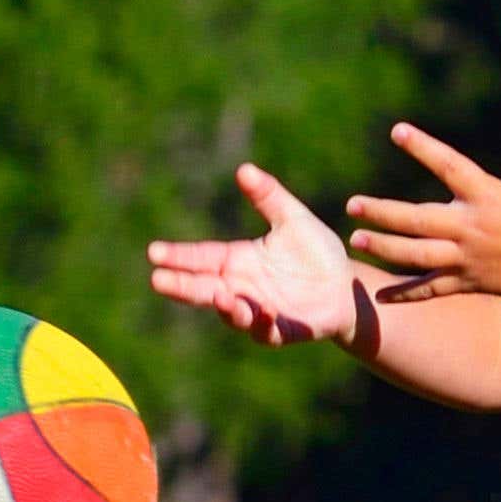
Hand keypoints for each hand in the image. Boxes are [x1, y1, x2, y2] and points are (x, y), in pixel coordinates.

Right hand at [144, 164, 367, 350]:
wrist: (346, 286)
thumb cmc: (316, 252)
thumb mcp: (293, 218)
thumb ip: (268, 196)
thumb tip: (243, 169)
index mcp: (238, 261)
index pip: (201, 257)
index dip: (178, 256)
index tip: (154, 252)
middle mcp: (242, 288)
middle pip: (204, 288)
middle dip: (181, 286)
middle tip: (158, 280)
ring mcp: (259, 312)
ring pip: (232, 314)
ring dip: (225, 308)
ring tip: (220, 297)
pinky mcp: (282, 331)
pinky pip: (267, 332)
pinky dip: (262, 325)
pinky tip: (264, 312)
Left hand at [346, 108, 500, 310]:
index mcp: (489, 196)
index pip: (449, 166)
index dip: (423, 148)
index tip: (397, 131)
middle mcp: (472, 228)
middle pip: (419, 219)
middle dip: (383, 211)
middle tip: (352, 204)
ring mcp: (467, 258)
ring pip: (417, 254)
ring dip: (384, 246)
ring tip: (356, 237)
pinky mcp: (468, 282)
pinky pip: (432, 289)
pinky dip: (406, 293)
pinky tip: (381, 297)